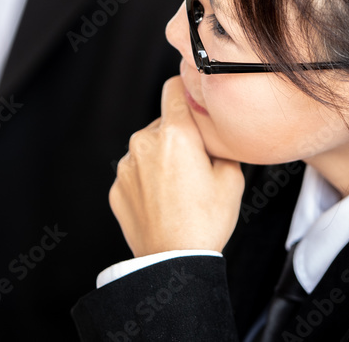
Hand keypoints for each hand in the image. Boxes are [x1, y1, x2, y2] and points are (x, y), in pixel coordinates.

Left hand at [109, 76, 245, 257]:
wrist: (173, 260)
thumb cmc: (205, 221)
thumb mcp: (232, 178)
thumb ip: (221, 144)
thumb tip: (215, 135)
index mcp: (174, 134)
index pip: (173, 87)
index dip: (186, 90)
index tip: (194, 100)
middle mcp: (143, 143)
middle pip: (162, 123)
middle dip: (178, 136)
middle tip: (196, 164)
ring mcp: (126, 166)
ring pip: (147, 148)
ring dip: (161, 158)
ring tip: (179, 188)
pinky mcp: (116, 186)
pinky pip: (135, 172)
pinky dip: (147, 180)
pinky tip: (163, 201)